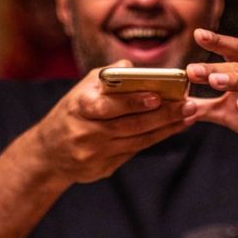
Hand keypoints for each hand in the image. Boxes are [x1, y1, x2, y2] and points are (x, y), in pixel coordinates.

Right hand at [30, 62, 195, 185]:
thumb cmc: (72, 113)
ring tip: (188, 116)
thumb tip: (133, 68)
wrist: (48, 154)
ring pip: (137, 141)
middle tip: (188, 105)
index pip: (109, 106)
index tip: (158, 96)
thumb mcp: (80, 90)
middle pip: (130, 125)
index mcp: (79, 108)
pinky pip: (134, 152)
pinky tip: (173, 128)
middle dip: (162, 115)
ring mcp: (95, 154)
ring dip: (166, 128)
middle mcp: (87, 133)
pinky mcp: (103, 169)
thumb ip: (107, 78)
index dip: (133, 102)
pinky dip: (155, 139)